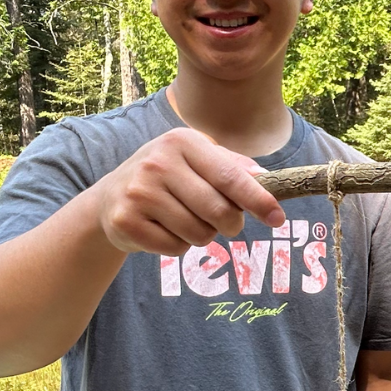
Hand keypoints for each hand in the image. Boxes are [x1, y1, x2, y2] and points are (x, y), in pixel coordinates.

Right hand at [92, 126, 285, 255]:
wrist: (112, 197)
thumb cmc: (168, 177)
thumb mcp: (197, 160)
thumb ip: (232, 167)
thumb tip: (266, 180)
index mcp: (182, 141)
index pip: (229, 176)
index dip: (258, 200)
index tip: (278, 218)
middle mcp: (159, 162)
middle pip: (218, 212)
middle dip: (230, 224)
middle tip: (222, 220)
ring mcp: (140, 192)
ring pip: (199, 234)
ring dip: (201, 235)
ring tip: (182, 219)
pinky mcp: (127, 221)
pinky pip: (175, 249)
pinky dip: (177, 246)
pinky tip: (162, 229)